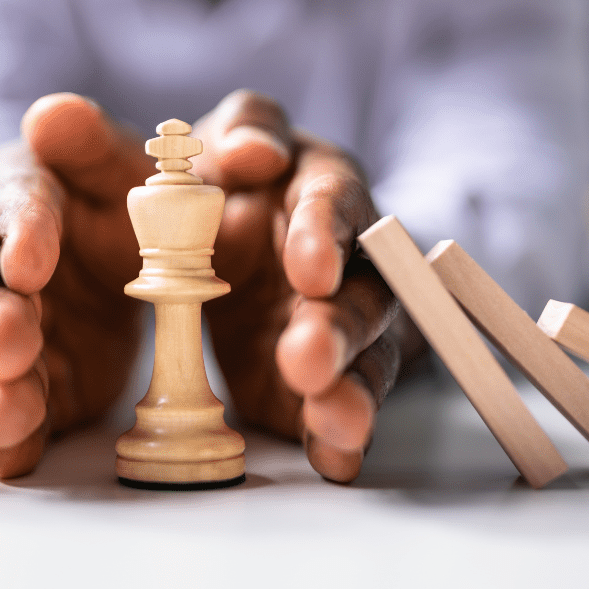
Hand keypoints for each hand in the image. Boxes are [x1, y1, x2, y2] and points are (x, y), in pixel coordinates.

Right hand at [0, 94, 153, 477]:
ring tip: (10, 414)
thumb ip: (91, 140)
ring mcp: (11, 328)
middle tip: (13, 343)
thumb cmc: (120, 193)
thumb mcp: (119, 159)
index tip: (31, 260)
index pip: (12, 200)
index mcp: (19, 191)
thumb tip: (53, 114)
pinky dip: (13, 438)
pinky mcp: (31, 381)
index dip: (20, 229)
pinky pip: (16, 411)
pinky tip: (12, 459)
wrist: (136, 256)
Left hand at [194, 91, 401, 482]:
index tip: (309, 268)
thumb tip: (254, 150)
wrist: (222, 239)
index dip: (326, 234)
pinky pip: (341, 406)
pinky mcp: (325, 377)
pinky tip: (334, 458)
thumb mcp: (224, 140)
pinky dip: (340, 435)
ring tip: (332, 418)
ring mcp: (342, 323)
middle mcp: (350, 259)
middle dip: (339, 326)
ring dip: (351, 388)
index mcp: (323, 189)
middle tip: (307, 356)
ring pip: (366, 355)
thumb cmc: (233, 180)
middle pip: (363, 292)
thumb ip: (244, 130)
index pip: (335, 202)